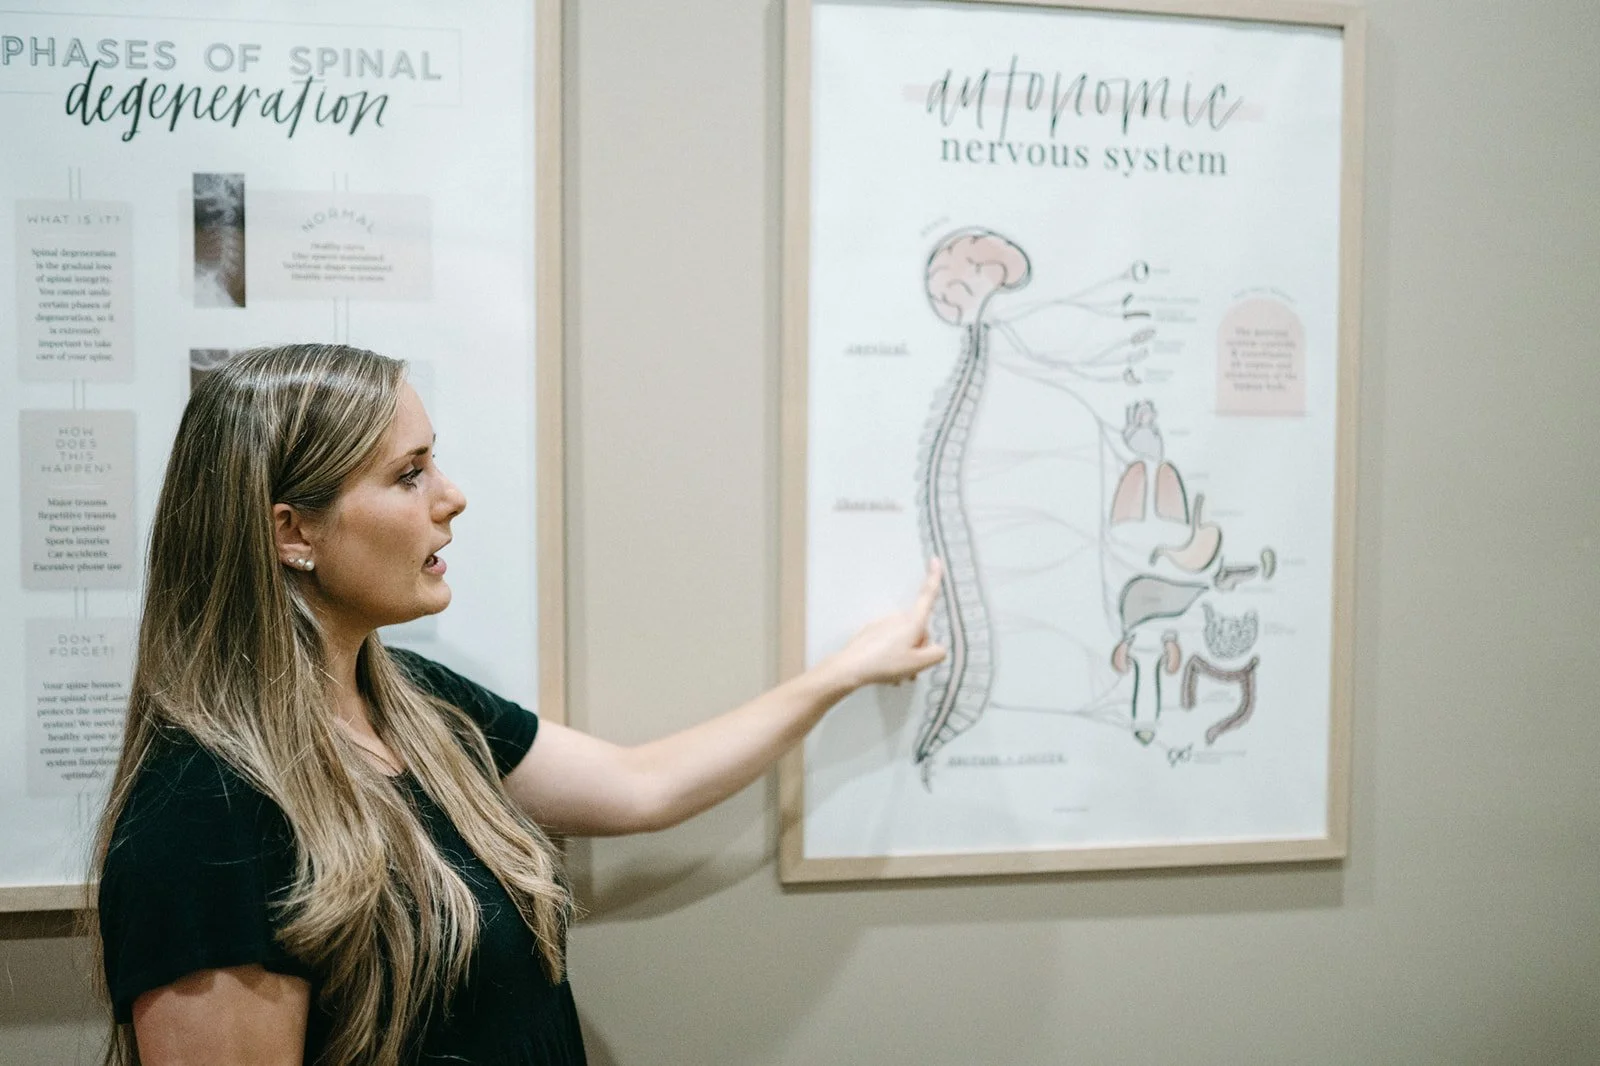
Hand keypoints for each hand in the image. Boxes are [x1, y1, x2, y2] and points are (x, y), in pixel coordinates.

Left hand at [825, 558, 947, 689]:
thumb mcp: (918, 663)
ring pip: (903, 638)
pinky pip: (888, 642)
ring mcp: (882, 623)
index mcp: (912, 622)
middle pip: (917, 630)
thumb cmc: (887, 663)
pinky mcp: (870, 631)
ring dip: (904, 655)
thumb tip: (939, 648)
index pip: (927, 596)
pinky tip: (885, 671)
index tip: (934, 559)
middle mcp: (897, 618)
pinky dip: (891, 655)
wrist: (851, 667)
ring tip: (897, 676)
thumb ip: (936, 654)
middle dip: (918, 648)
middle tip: (912, 671)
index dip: (933, 578)